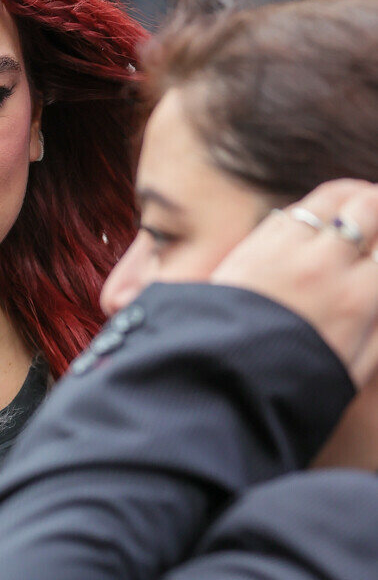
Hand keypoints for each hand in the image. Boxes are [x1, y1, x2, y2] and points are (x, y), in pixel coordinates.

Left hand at [212, 180, 377, 386]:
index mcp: (356, 299)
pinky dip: (316, 207)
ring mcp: (286, 249)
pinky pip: (295, 210)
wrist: (218, 380)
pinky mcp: (254, 245)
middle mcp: (324, 265)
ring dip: (355, 195)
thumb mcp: (350, 370)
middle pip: (369, 207)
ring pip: (333, 198)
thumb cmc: (287, 384)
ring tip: (365, 200)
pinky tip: (323, 215)